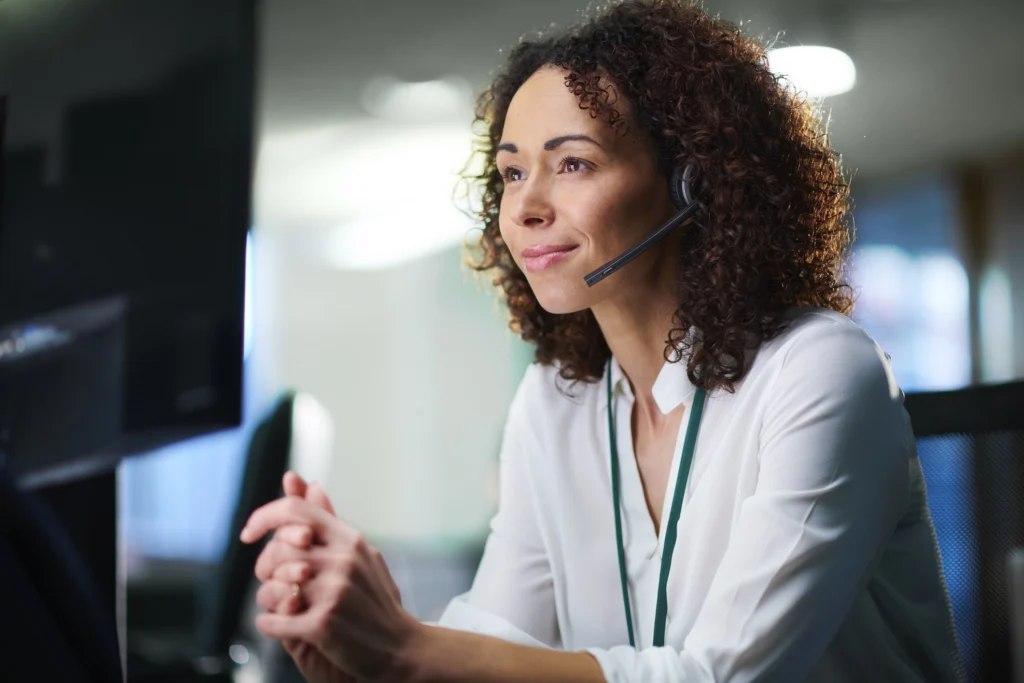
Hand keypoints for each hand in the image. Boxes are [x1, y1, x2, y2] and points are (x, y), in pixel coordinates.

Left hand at [243, 486, 420, 680]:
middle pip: (276, 549)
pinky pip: (271, 620)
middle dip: (265, 567)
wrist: (402, 649)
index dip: (263, 517)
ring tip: (284, 606)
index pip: (295, 511)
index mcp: (350, 540)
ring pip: (271, 585)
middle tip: (271, 581)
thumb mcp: (360, 554)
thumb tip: (305, 482)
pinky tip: (281, 626)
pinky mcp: (322, 625)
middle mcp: (342, 560)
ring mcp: (333, 592)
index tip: (249, 533)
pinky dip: (269, 625)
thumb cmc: (376, 602)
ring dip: (269, 598)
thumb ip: (327, 520)